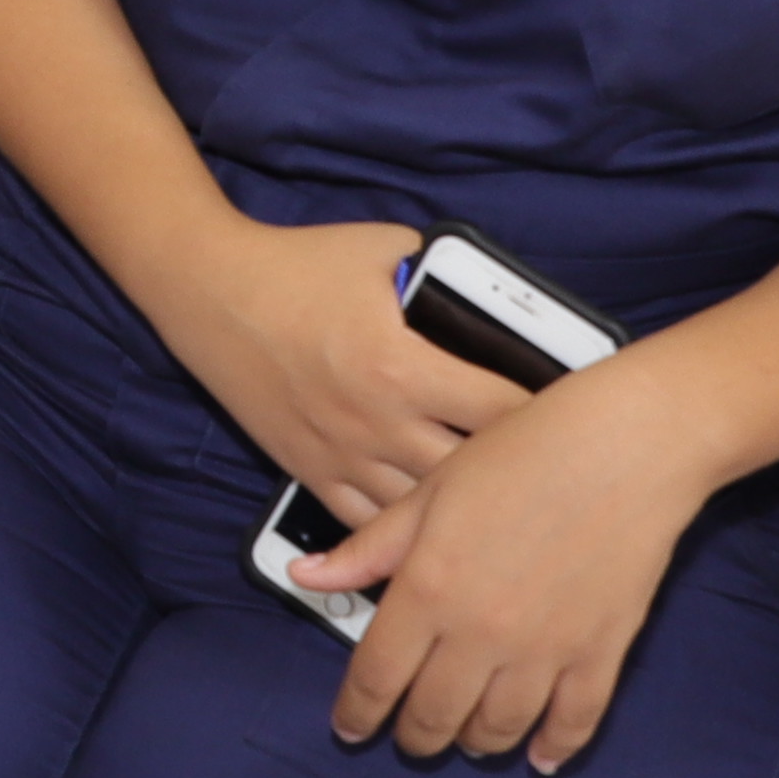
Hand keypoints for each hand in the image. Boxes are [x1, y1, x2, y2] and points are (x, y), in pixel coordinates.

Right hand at [163, 217, 514, 530]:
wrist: (208, 292)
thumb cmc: (295, 265)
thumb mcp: (383, 248)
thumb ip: (438, 272)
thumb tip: (481, 286)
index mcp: (404, 366)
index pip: (503, 412)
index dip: (546, 418)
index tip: (570, 419)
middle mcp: (377, 422)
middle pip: (472, 475)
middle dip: (512, 475)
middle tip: (543, 473)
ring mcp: (342, 455)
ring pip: (423, 511)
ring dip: (461, 509)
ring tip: (496, 509)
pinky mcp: (309, 471)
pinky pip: (366, 524)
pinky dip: (400, 529)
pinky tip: (428, 528)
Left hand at [302, 384, 709, 774]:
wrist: (626, 445)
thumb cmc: (522, 452)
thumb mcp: (430, 490)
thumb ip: (369, 548)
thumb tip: (303, 576)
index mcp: (428, 589)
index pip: (377, 676)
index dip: (358, 711)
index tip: (350, 728)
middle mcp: (481, 631)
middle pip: (434, 715)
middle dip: (415, 736)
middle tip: (410, 736)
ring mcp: (545, 648)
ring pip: (499, 729)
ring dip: (476, 744)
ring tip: (466, 740)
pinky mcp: (601, 651)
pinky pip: (574, 721)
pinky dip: (555, 748)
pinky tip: (540, 759)